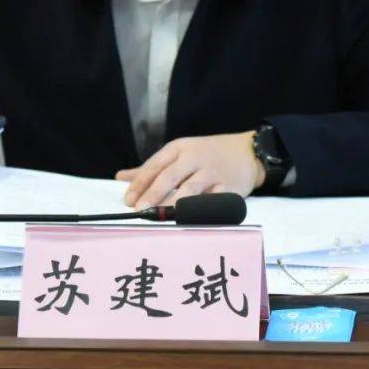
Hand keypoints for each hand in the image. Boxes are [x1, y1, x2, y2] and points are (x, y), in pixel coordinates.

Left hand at [115, 131, 264, 208]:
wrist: (248, 151)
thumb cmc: (208, 153)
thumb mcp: (180, 152)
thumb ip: (151, 167)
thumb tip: (120, 177)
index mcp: (179, 148)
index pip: (155, 165)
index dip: (140, 183)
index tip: (128, 200)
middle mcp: (194, 158)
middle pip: (170, 176)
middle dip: (153, 194)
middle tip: (140, 210)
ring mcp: (212, 172)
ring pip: (190, 188)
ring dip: (174, 203)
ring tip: (162, 216)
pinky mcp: (228, 186)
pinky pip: (212, 200)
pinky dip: (201, 210)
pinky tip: (190, 219)